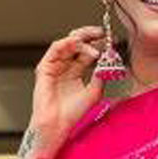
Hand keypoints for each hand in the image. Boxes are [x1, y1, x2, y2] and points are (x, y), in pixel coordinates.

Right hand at [31, 27, 105, 154]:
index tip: (112, 41)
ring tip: (95, 39)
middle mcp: (65, 65)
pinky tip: (80, 44)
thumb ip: (101, 75)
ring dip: (82, 38)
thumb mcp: (94, 92)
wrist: (58, 125)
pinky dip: (68, 43)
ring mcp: (55, 65)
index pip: (88, 51)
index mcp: (76, 71)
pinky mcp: (45, 66)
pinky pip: (56, 48)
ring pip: (68, 43)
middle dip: (90, 35)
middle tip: (102, 33)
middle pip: (78, 43)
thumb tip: (109, 58)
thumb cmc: (73, 113)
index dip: (99, 45)